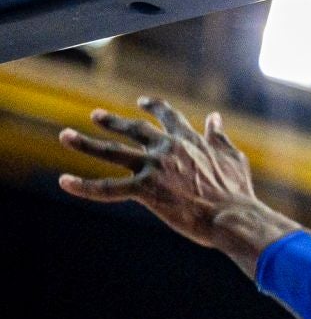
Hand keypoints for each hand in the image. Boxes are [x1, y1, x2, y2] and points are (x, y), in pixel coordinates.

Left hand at [58, 98, 298, 273]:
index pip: (168, 116)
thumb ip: (219, 137)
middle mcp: (167, 148)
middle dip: (113, 122)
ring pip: (112, 152)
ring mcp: (154, 168)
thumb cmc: (237, 192)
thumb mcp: (233, 158)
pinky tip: (65, 181)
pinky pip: (109, 188)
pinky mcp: (145, 190)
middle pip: (133, 130)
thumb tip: (214, 118)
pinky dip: (85, 186)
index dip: (154, 107)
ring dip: (85, 143)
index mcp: (189, 140)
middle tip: (96, 115)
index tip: (143, 102)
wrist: (233, 216)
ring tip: (66, 136)